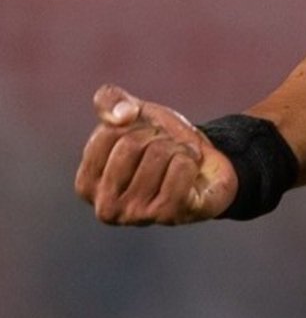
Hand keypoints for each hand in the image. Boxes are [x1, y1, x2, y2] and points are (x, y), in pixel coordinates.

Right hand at [74, 84, 237, 224]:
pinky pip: (181, 167)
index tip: (145, 139)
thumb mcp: (134, 114)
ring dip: (178, 149)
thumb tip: (122, 115)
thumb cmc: (162, 143)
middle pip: (132, 144)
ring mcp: (135, 216)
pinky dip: (192, 160)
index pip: (109, 134)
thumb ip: (110, 102)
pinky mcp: (168, 215)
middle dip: (157, 136)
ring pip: (160, 153)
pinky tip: (191, 174)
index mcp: (87, 184)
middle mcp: (105, 207)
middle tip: (167, 151)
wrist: (207, 166)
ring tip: (179, 163)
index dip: (136, 125)